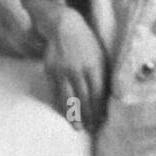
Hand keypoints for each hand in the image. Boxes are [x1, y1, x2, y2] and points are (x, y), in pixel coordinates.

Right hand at [28, 4, 107, 131]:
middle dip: (88, 116)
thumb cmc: (86, 42)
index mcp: (94, 65)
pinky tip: (65, 112)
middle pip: (84, 99)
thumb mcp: (100, 54)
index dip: (99, 109)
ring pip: (69, 98)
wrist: (64, 26)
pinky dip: (61, 104)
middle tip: (91, 129)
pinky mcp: (51, 71)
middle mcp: (78, 70)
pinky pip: (56, 92)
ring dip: (73, 115)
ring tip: (77, 127)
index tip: (102, 121)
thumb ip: (102, 74)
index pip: (97, 94)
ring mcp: (63, 71)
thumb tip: (105, 97)